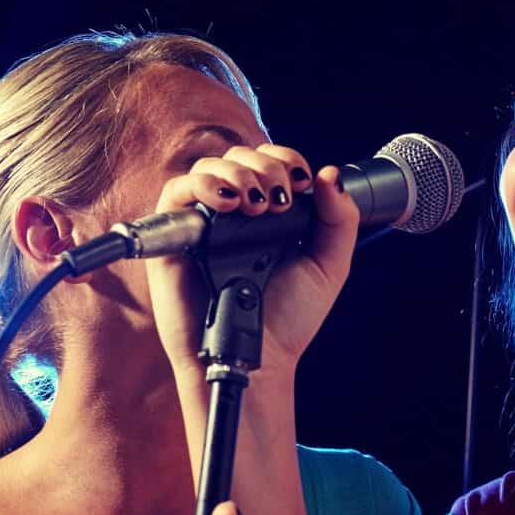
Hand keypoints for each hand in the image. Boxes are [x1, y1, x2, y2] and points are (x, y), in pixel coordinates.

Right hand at [145, 146, 360, 379]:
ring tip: (255, 203)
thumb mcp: (329, 265)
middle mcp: (236, 213)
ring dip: (237, 173)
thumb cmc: (289, 319)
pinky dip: (202, 186)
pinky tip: (227, 205)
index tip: (303, 181)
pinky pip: (176, 192)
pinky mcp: (175, 238)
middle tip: (279, 199)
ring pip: (208, 167)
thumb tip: (330, 174)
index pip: (271, 162)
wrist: (259, 357)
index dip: (286, 159)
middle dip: (265, 166)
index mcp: (271, 213)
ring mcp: (204, 222)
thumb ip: (339, 220)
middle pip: (240, 157)